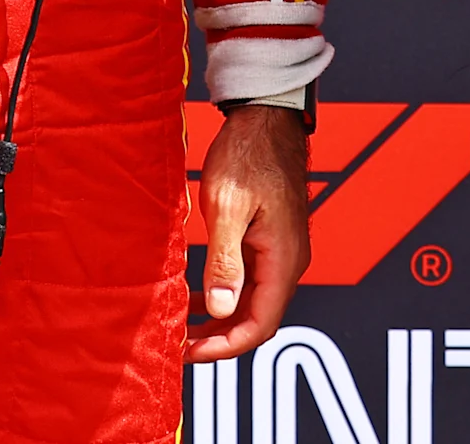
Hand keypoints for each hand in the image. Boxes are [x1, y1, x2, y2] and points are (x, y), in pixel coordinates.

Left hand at [187, 104, 310, 360]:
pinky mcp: (272, 238)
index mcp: (284, 258)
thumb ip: (225, 261)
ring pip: (255, 301)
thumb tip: (221, 310)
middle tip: (178, 344)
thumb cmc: (247, 156)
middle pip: (259, 319)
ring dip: (221, 318)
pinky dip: (226, 294)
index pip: (260, 325)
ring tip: (183, 325)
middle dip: (220, 338)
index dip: (224, 347)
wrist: (266, 118)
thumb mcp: (227, 209)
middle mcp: (290, 260)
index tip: (188, 352)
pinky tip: (198, 294)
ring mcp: (283, 249)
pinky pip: (253, 280)